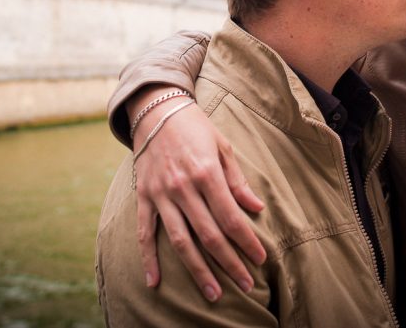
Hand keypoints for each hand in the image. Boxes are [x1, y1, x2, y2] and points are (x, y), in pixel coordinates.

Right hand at [132, 91, 265, 300]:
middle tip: (245, 285)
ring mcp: (161, 194)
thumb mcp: (224, 147)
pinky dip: (149, 259)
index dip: (247, 241)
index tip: (260, 259)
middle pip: (210, 235)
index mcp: (207, 172)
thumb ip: (238, 180)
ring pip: (181, 240)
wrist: (157, 110)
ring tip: (213, 294)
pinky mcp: (144, 196)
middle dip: (230, 263)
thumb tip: (256, 209)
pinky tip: (155, 282)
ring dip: (197, 270)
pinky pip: (145, 232)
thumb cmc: (196, 127)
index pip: (231, 217)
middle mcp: (183, 186)